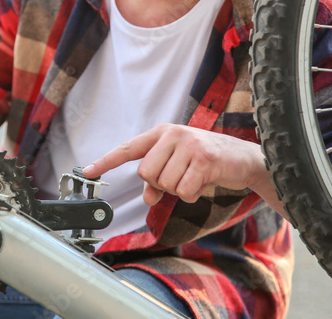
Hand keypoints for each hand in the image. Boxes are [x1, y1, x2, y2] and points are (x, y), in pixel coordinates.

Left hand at [82, 123, 268, 205]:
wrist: (244, 159)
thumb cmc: (207, 162)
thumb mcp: (179, 166)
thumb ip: (158, 181)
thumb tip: (147, 198)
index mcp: (161, 133)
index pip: (128, 148)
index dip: (106, 161)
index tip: (86, 171)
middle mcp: (171, 134)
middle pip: (146, 174)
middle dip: (162, 185)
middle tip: (181, 178)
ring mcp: (188, 144)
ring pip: (165, 184)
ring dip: (180, 190)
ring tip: (196, 178)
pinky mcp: (204, 159)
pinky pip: (184, 191)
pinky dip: (193, 195)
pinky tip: (205, 182)